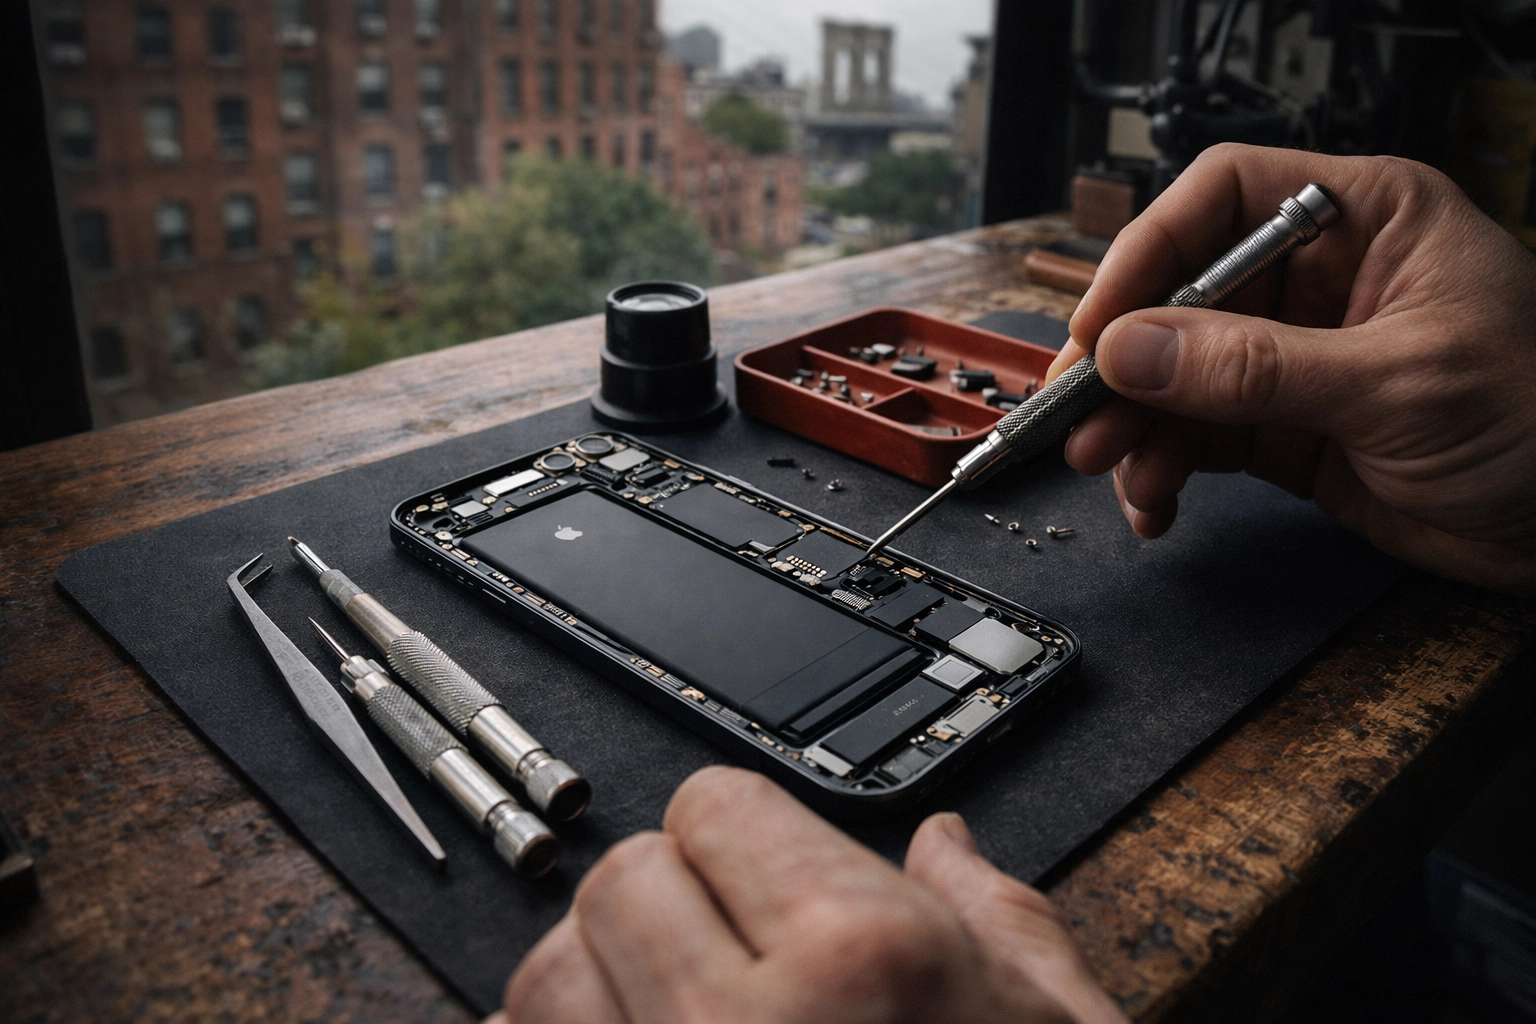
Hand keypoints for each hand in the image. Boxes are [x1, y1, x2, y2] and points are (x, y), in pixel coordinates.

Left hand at [494, 766, 1125, 1023]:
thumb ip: (1001, 918)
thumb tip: (948, 842)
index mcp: (866, 962)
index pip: (716, 805)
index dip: (743, 838)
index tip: (768, 876)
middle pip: (620, 877)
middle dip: (671, 905)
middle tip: (735, 958)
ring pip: (545, 979)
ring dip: (600, 986)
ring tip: (679, 1018)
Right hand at [1048, 144, 1535, 595]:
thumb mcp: (1397, 383)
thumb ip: (1256, 368)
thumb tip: (1133, 351)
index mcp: (1364, 220)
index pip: (1222, 198)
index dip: (1149, 251)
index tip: (1103, 324)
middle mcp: (1318, 280)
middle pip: (1180, 292)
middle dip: (1124, 359)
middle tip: (1078, 412)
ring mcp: (1296, 359)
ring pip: (1175, 374)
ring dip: (1133, 423)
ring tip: (1111, 468)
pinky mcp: (1286, 430)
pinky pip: (1195, 438)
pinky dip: (1163, 470)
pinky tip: (1154, 501)